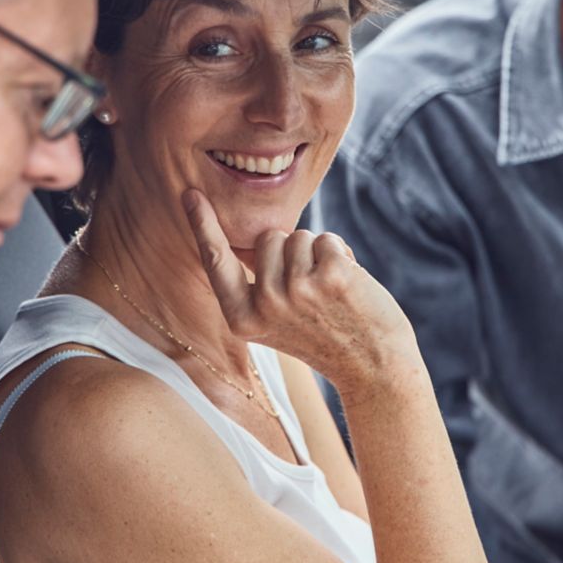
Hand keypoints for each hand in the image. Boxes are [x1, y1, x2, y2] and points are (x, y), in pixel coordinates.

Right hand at [182, 189, 419, 393]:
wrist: (372, 369)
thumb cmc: (324, 337)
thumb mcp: (276, 322)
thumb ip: (258, 285)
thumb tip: (251, 240)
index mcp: (242, 318)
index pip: (216, 262)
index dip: (202, 225)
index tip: (190, 193)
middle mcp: (264, 304)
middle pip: (267, 238)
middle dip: (291, 252)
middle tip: (311, 293)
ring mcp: (297, 290)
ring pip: (299, 236)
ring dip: (318, 254)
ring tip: (330, 292)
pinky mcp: (331, 276)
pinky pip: (327, 239)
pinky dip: (341, 254)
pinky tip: (349, 286)